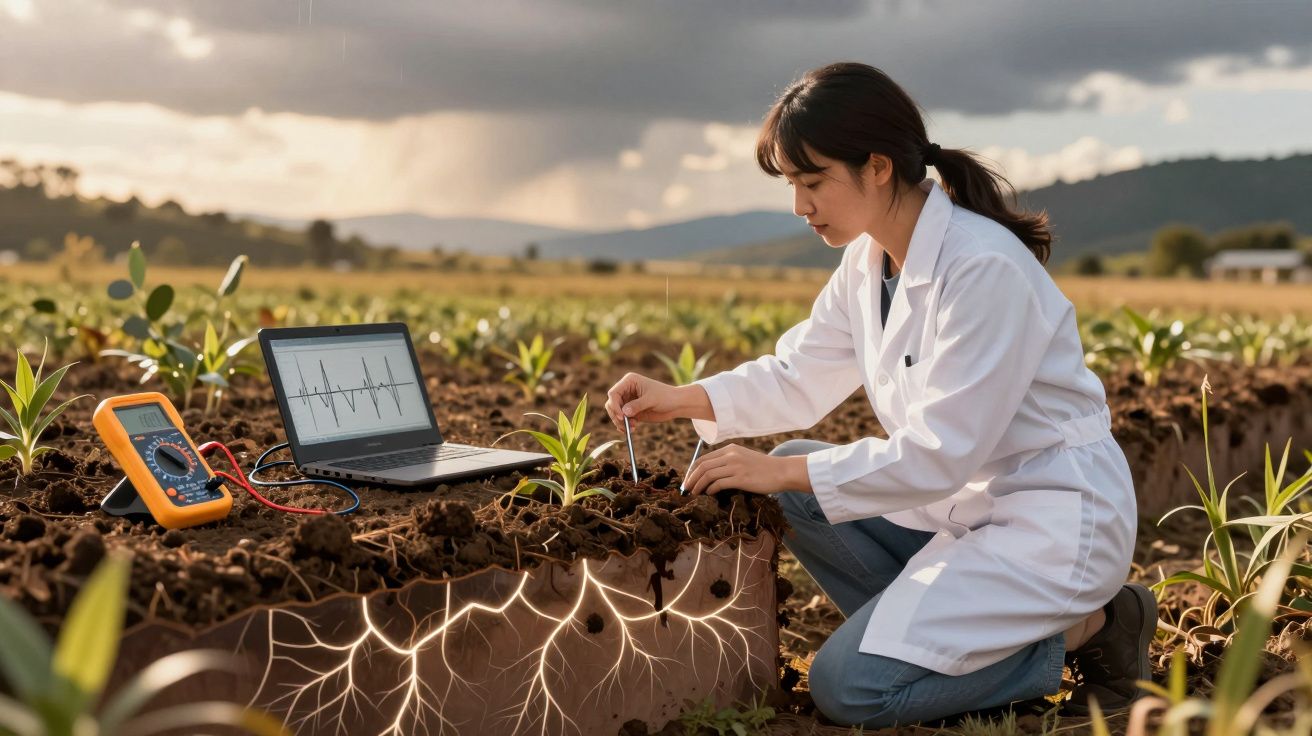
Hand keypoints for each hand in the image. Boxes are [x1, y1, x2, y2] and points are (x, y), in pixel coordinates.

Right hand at [604, 372, 683, 431]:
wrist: (676, 404)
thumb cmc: (666, 397)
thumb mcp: (651, 400)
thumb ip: (637, 405)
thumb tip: (624, 412)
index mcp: (629, 381)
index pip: (613, 393)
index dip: (614, 405)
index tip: (621, 416)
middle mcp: (626, 390)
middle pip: (611, 404)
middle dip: (616, 416)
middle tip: (625, 425)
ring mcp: (628, 401)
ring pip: (615, 413)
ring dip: (620, 423)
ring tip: (632, 428)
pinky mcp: (631, 411)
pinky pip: (621, 420)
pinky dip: (624, 426)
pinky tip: (631, 430)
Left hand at [682, 444, 810, 495]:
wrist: (782, 471)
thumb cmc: (764, 468)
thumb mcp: (744, 458)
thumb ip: (729, 461)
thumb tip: (710, 474)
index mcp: (730, 449)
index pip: (703, 458)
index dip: (692, 470)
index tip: (688, 481)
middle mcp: (731, 455)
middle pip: (702, 466)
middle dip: (691, 479)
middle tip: (686, 490)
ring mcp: (736, 466)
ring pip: (708, 474)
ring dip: (698, 485)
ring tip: (694, 494)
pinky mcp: (741, 478)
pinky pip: (719, 483)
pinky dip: (710, 489)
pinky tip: (709, 494)